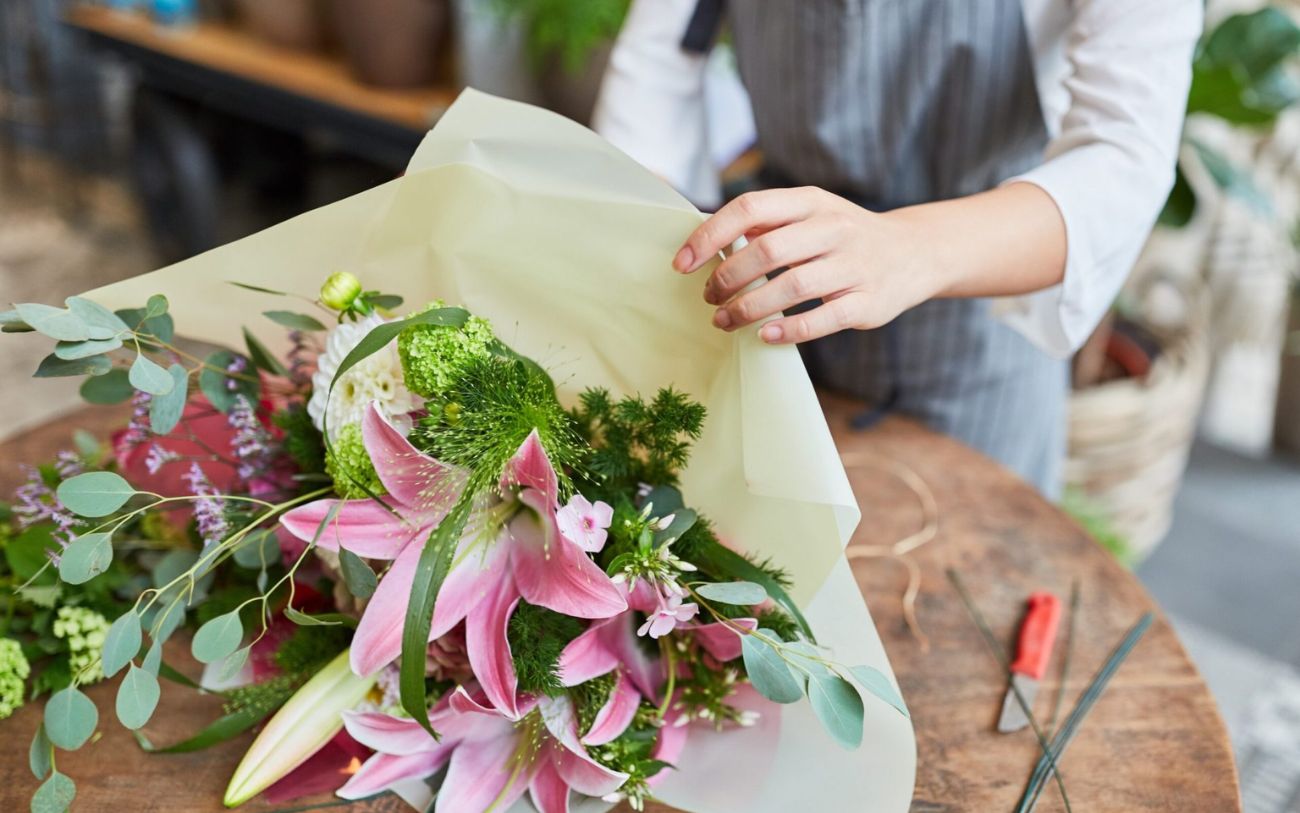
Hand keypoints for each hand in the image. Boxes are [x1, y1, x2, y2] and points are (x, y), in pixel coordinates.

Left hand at [672, 187, 949, 343]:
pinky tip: (765, 336)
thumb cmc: (842, 237)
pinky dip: (789, 330)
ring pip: (792, 287)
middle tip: (708, 299)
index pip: (750, 209)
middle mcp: (834, 228)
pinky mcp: (868, 302)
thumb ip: (764, 224)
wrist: (914, 252)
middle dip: (727, 278)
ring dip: (749, 308)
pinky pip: (823, 319)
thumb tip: (705, 244)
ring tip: (725, 321)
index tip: (682, 264)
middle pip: (768, 250)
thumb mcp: (808, 215)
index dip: (710, 236)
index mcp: (810, 201)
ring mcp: (854, 265)